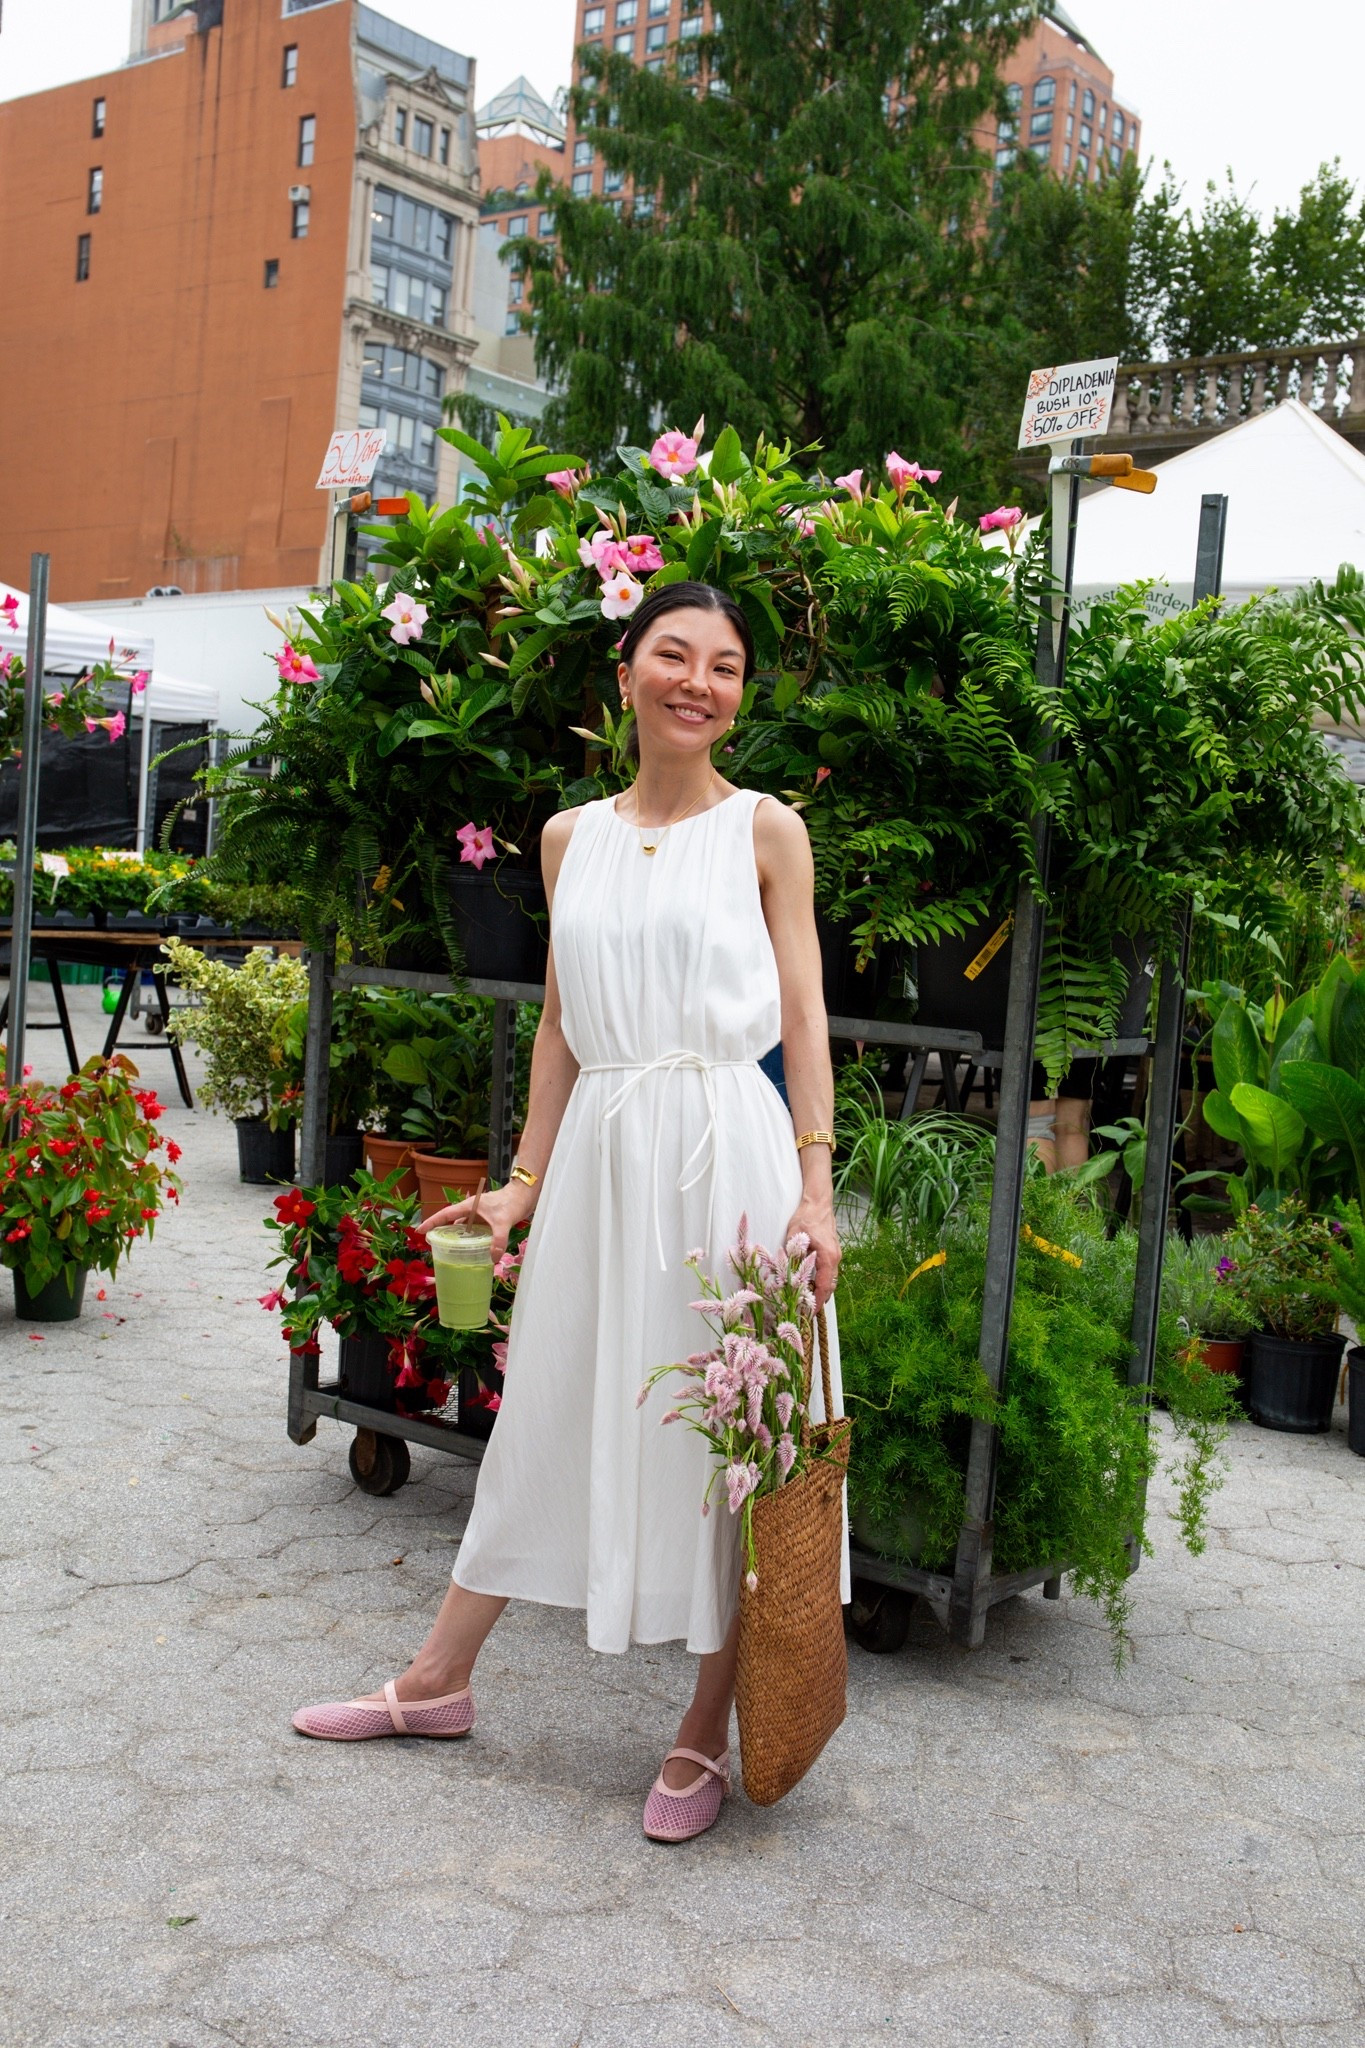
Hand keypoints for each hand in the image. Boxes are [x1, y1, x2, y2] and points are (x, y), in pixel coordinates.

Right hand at [419, 1180, 534, 1260]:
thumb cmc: (512, 1202)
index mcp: (470, 1206)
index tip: (419, 1231)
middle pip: (451, 1221)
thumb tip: (493, 1258)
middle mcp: (472, 1209)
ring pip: (463, 1226)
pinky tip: (470, 1248)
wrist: (525, 1194)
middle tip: (431, 1244)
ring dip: (456, 1236)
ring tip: (448, 1249)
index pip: (446, 1214)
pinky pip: (473, 1229)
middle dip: (441, 1231)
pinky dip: (469, 1238)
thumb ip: (498, 1240)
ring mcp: (479, 1214)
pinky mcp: (487, 1218)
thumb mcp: (503, 1222)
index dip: (432, 1222)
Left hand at [784, 1194, 840, 1311]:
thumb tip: (789, 1276)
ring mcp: (836, 1255)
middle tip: (806, 1310)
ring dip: (820, 1290)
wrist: (818, 1203)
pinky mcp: (833, 1252)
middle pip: (830, 1286)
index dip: (817, 1301)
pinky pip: (829, 1271)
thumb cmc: (805, 1217)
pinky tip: (810, 1283)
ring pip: (831, 1279)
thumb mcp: (795, 1237)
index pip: (824, 1286)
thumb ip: (793, 1257)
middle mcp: (835, 1257)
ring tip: (806, 1300)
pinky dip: (822, 1280)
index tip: (809, 1312)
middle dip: (819, 1299)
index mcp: (827, 1256)